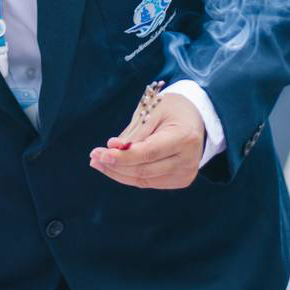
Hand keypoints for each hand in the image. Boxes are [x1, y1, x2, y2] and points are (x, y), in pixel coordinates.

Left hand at [89, 91, 205, 189]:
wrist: (196, 118)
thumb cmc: (171, 109)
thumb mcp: (153, 109)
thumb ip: (135, 131)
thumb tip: (112, 149)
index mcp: (185, 138)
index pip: (149, 152)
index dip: (124, 156)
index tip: (101, 152)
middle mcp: (188, 160)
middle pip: (145, 169)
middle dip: (115, 164)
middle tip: (93, 156)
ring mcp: (185, 173)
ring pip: (143, 179)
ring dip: (117, 172)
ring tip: (97, 162)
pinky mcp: (179, 180)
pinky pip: (148, 181)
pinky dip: (128, 174)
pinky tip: (112, 167)